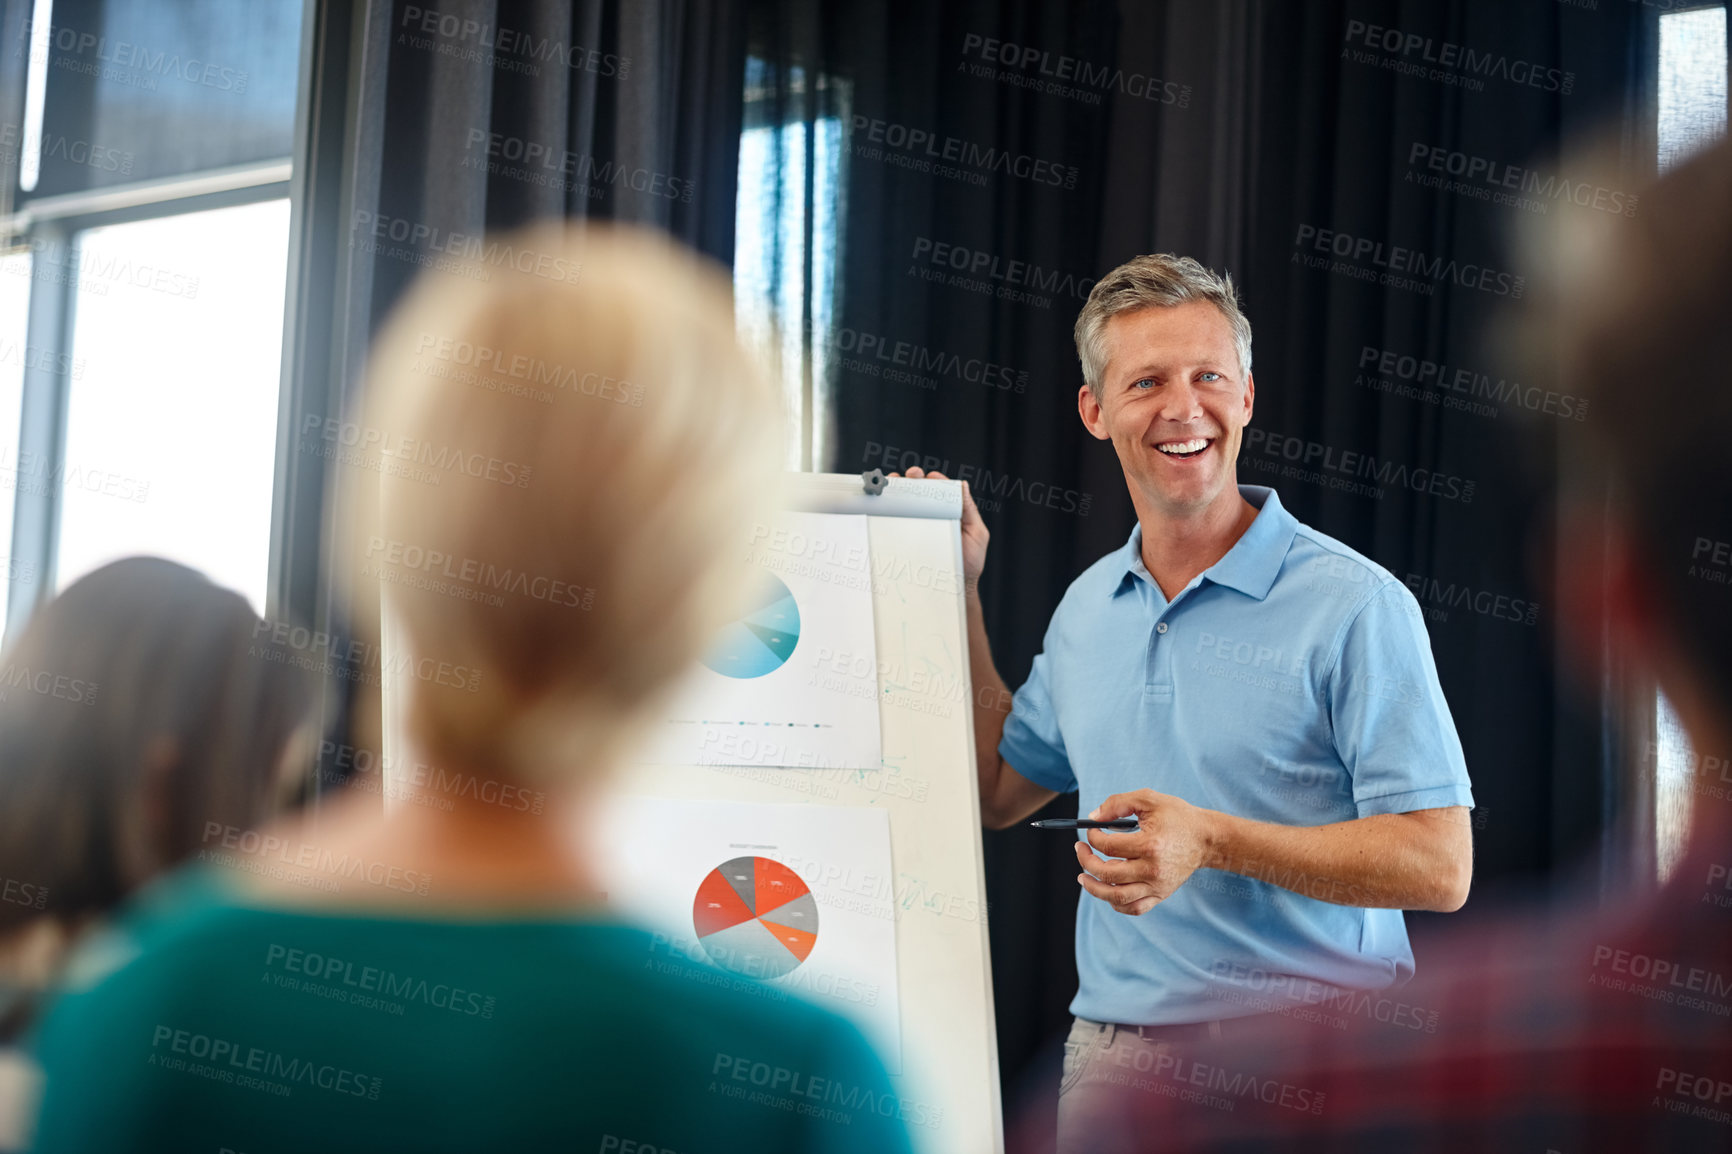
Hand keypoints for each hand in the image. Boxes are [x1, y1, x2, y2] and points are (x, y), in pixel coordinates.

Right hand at [891, 467, 988, 592]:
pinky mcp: (907, 540)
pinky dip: (888, 511)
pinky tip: (885, 504)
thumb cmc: (968, 563)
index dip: (933, 480)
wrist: (955, 587)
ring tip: (896, 485)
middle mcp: (933, 516)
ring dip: (899, 491)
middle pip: (920, 492)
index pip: (940, 490)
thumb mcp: (976, 533)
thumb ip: (969, 510)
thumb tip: (963, 486)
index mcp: (950, 511)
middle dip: (913, 480)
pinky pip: (896, 523)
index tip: (929, 477)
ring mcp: (919, 528)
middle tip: (912, 476)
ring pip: (905, 504)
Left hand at [1074, 790, 1219, 914]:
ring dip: (1094, 888)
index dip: (1093, 837)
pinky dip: (1115, 903)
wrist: (1206, 838)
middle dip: (1086, 861)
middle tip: (1080, 850)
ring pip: (1117, 897)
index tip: (1091, 830)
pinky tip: (1107, 889)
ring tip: (1083, 878)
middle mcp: (1153, 870)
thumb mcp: (1149, 799)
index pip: (1109, 847)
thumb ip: (1118, 803)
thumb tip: (1093, 817)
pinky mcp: (1161, 894)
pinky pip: (1133, 908)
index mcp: (1150, 845)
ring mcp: (1158, 886)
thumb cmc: (1177, 817)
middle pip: (1108, 874)